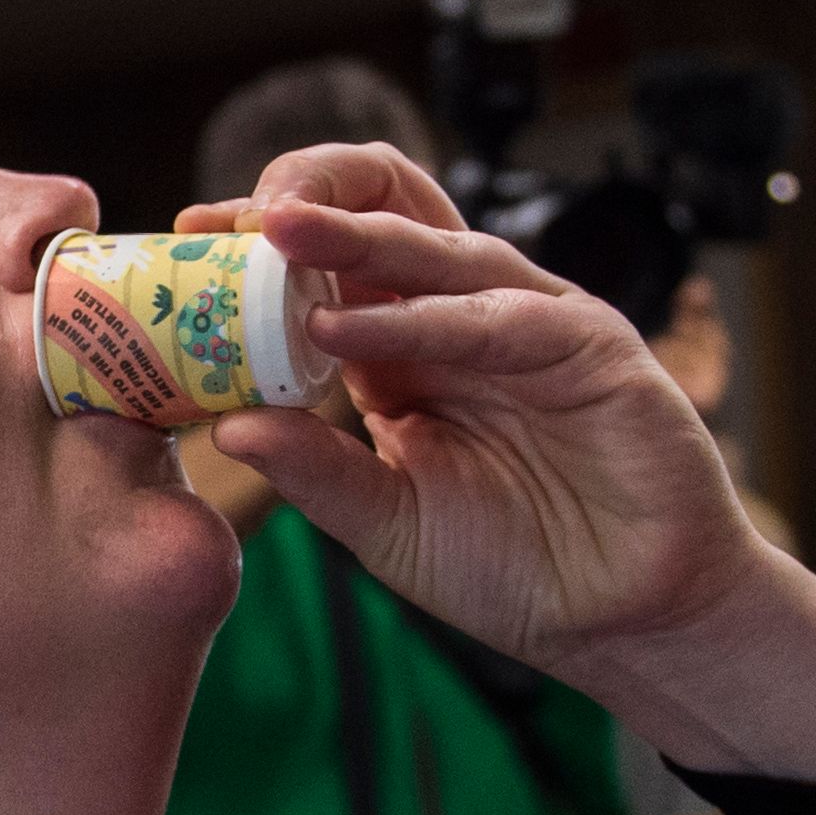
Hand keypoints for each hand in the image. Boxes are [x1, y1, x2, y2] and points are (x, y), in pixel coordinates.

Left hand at [202, 147, 759, 672]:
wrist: (626, 622)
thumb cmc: (515, 568)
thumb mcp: (388, 524)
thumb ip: (316, 474)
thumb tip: (226, 429)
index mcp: (408, 349)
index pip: (333, 261)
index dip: (265, 237)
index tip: (189, 233)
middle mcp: (464, 319)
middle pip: (390, 212)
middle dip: (310, 192)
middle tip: (230, 211)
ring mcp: (531, 323)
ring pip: (437, 248)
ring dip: (351, 236)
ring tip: (272, 230)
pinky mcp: (589, 347)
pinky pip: (494, 318)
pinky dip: (416, 319)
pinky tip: (341, 327)